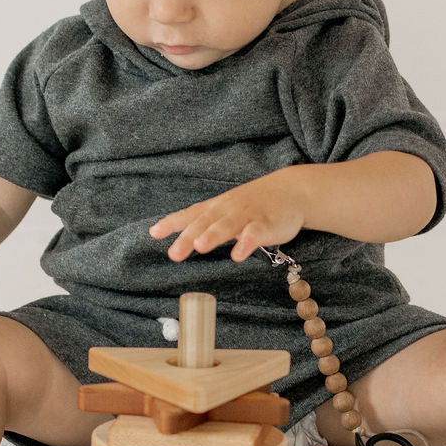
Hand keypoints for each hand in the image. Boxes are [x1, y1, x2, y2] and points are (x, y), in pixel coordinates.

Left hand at [149, 171, 306, 262]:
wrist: (290, 190)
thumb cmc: (252, 203)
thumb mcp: (222, 209)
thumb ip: (196, 221)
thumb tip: (158, 230)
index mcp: (215, 208)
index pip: (190, 214)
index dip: (172, 223)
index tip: (154, 233)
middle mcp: (227, 210)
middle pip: (205, 223)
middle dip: (189, 237)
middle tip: (174, 253)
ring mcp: (247, 216)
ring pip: (228, 226)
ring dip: (214, 235)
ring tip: (200, 246)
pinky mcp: (267, 224)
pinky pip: (255, 233)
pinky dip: (246, 243)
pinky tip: (237, 255)